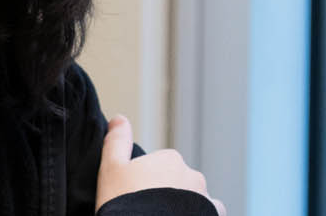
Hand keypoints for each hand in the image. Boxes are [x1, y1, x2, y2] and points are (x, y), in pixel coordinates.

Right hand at [97, 115, 222, 213]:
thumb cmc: (126, 202)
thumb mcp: (111, 168)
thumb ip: (116, 141)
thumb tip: (119, 118)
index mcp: (169, 159)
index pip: (159, 168)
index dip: (145, 183)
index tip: (135, 196)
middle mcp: (192, 175)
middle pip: (177, 183)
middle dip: (167, 194)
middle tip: (147, 208)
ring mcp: (205, 197)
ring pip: (195, 199)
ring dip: (185, 206)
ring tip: (165, 215)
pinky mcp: (213, 214)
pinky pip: (210, 213)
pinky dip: (200, 214)